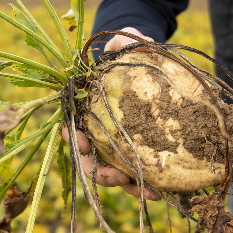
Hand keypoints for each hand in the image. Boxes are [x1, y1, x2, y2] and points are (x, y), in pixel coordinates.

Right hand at [62, 27, 158, 200]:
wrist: (153, 61)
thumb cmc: (133, 52)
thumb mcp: (128, 41)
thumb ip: (122, 42)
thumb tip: (117, 45)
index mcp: (88, 106)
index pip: (73, 126)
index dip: (74, 139)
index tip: (81, 144)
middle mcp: (98, 128)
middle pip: (89, 157)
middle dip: (97, 171)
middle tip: (113, 176)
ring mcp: (118, 143)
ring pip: (112, 171)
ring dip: (123, 184)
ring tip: (142, 190)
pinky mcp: (138, 151)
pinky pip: (137, 172)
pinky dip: (144, 184)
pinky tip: (160, 191)